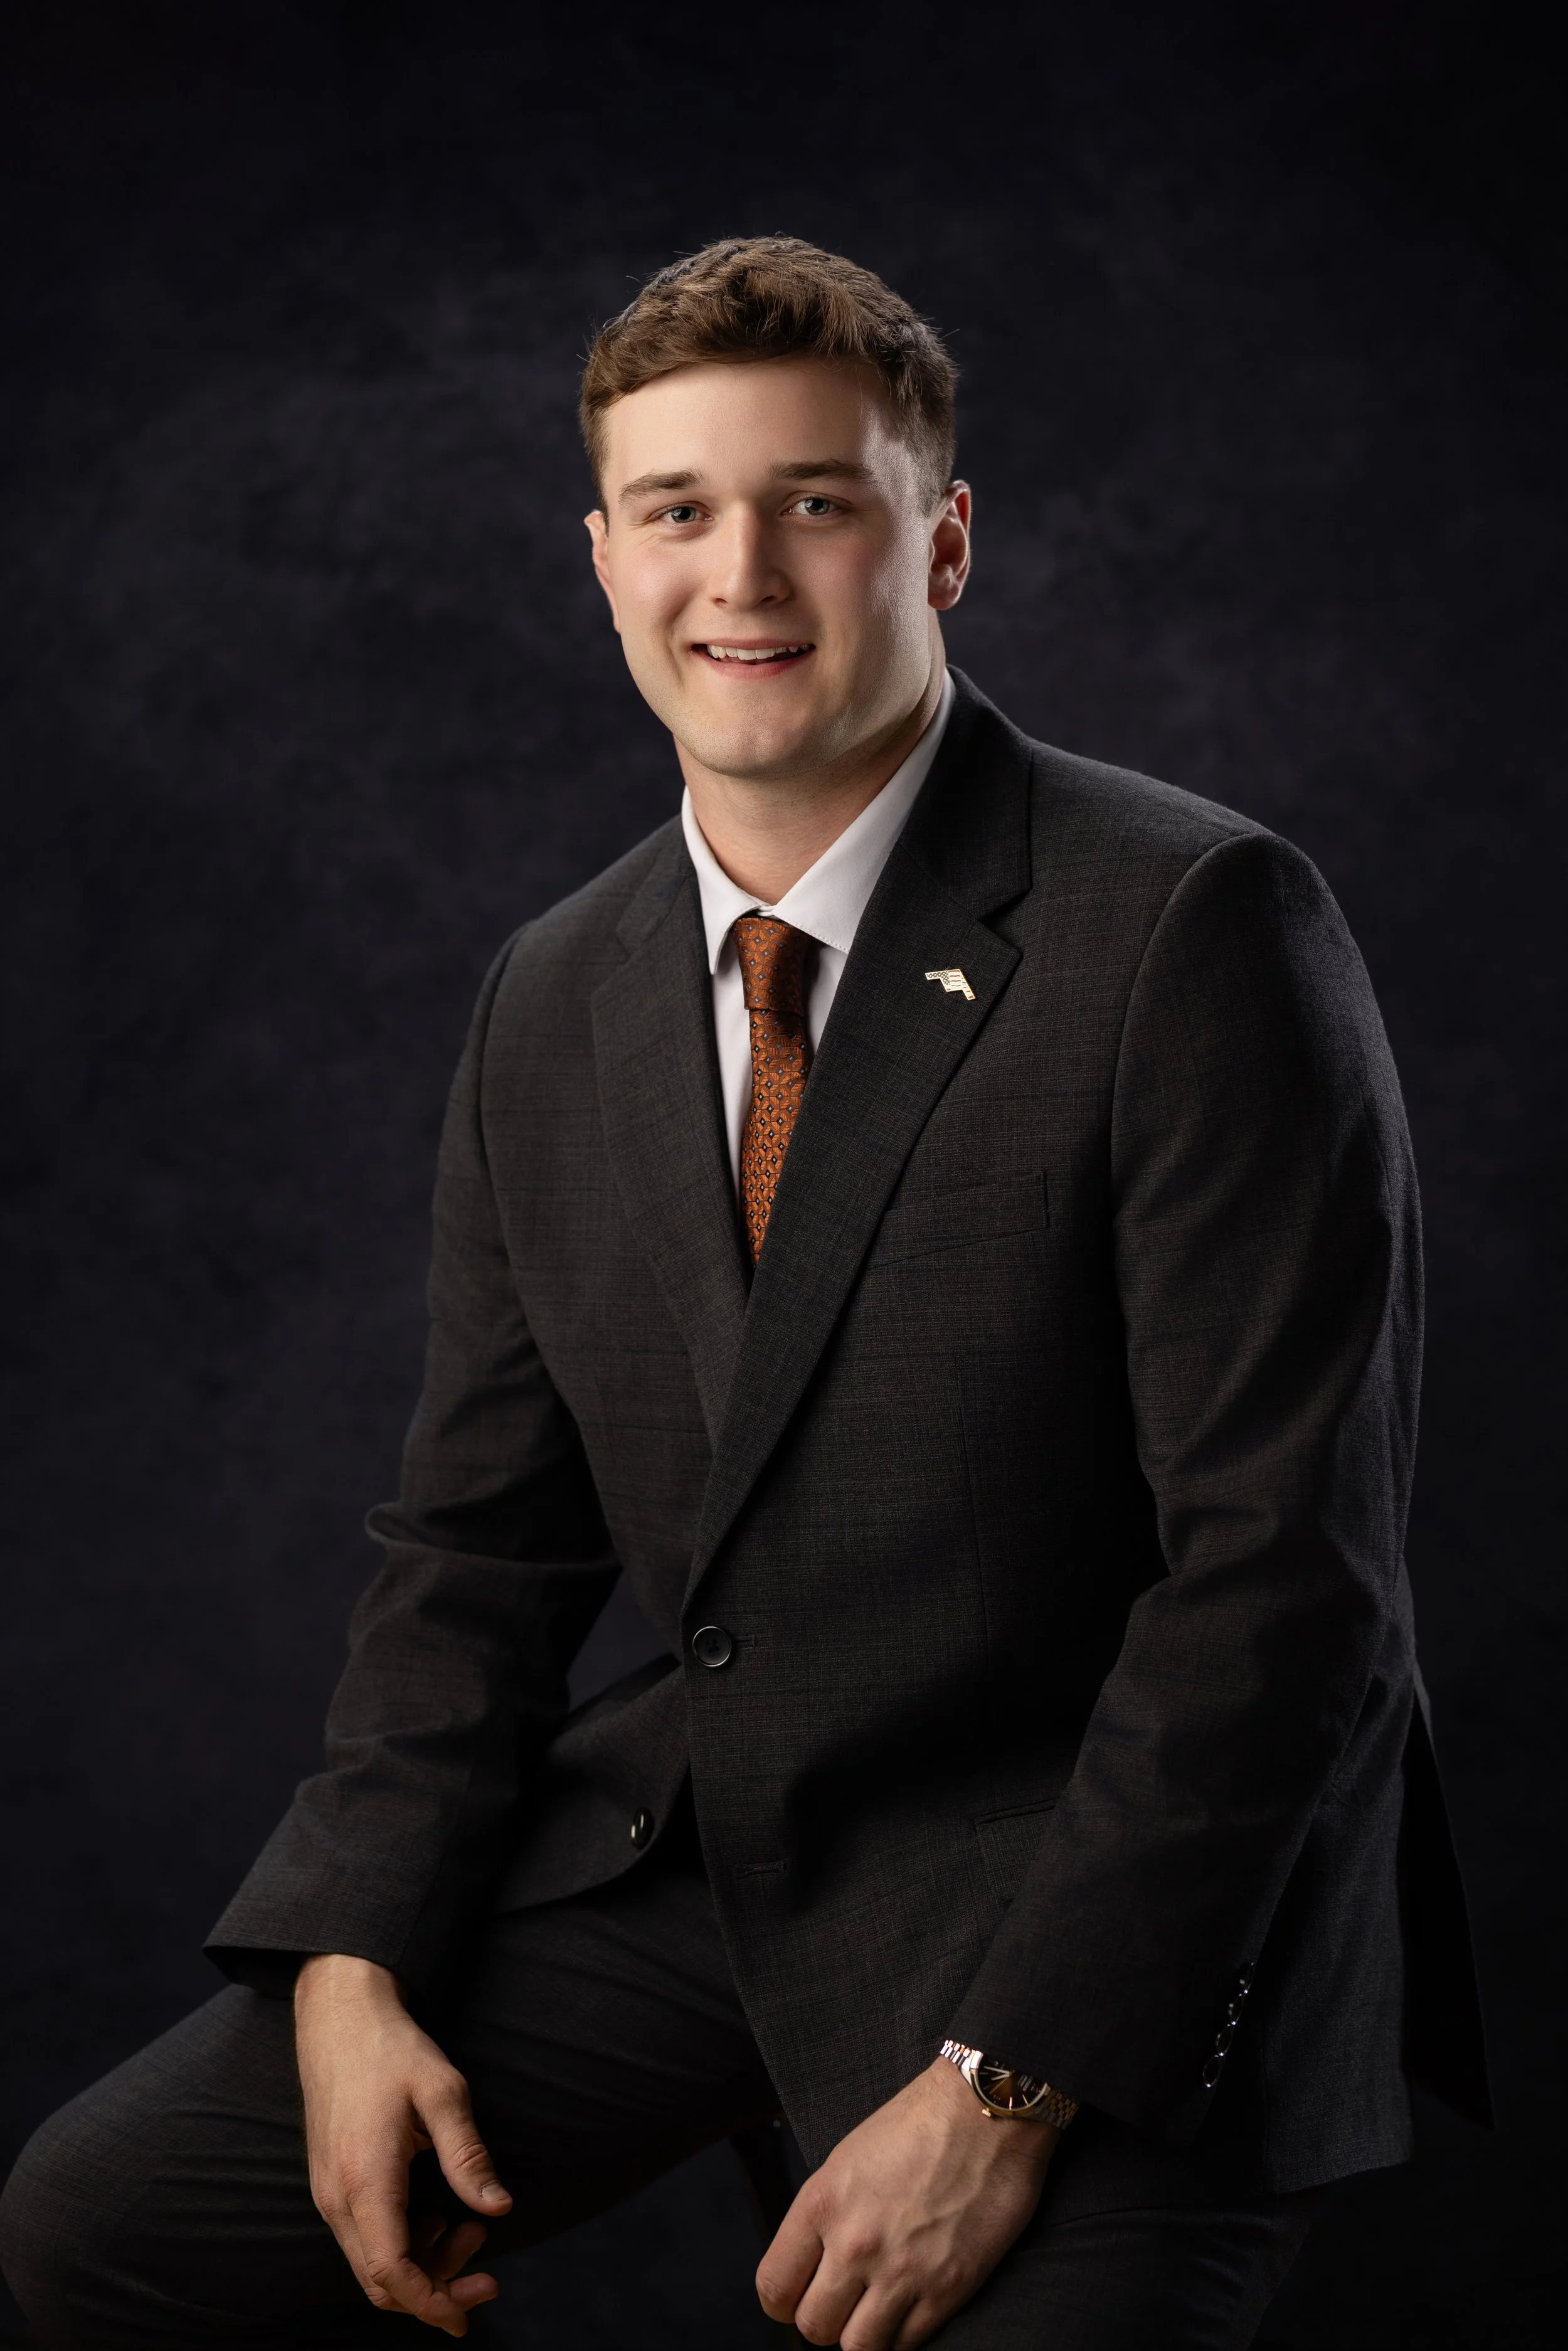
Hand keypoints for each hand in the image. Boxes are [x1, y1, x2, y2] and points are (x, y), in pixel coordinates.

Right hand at [294, 1953, 512, 2335]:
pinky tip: (437, 2215)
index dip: (431, 2302)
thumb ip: (467, 2154)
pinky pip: (365, 2239)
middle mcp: (337, 2198)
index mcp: (364, 2180)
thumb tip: (499, 2208)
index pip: (390, 2272)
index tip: (472, 2310)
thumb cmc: (392, 2050)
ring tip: (469, 2227)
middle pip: (379, 2282)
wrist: (339, 2017)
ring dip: (423, 2266)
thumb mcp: (442, 2092)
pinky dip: (404, 2246)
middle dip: (436, 2289)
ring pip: (372, 2265)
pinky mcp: (332, 2185)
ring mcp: (329, 2194)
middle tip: (489, 2270)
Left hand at [757, 2057, 1056, 2348]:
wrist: (983, 2112)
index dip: (784, 2301)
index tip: (801, 2296)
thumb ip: (824, 2217)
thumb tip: (813, 2265)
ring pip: (859, 2348)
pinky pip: (908, 2345)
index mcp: (822, 2204)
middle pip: (814, 2327)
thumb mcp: (846, 2160)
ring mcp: (901, 2271)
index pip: (774, 2288)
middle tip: (845, 2302)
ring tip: (878, 2309)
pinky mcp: (947, 2290)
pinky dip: (905, 2333)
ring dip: (865, 2333)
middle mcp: (855, 2244)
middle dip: (826, 2319)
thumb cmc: (916, 2125)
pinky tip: (912, 2305)